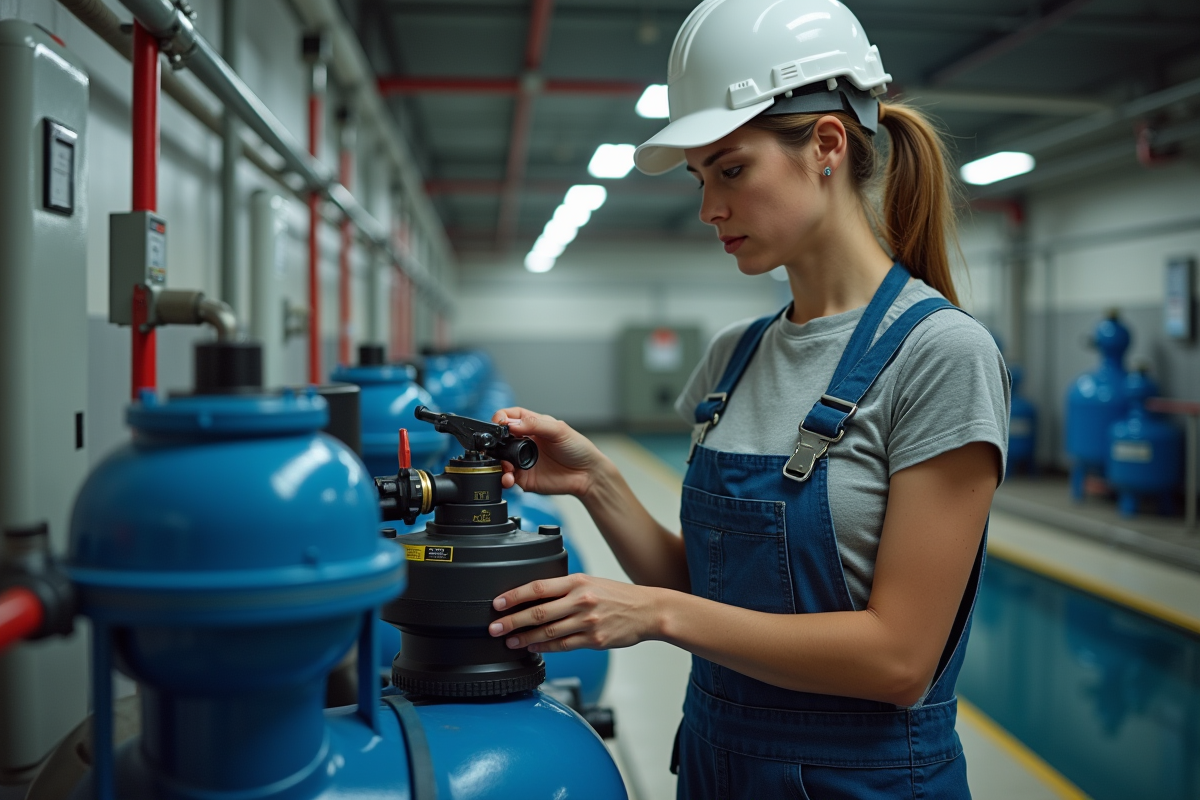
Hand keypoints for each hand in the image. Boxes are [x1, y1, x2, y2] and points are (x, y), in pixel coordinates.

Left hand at [488, 574, 662, 652]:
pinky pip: (563, 646)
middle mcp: (581, 600)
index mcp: (578, 582)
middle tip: (494, 628)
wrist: (648, 610)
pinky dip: (545, 649)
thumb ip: (566, 588)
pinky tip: (533, 649)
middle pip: (538, 612)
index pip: (538, 587)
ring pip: (548, 632)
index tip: (497, 603)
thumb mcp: (591, 582)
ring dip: (524, 638)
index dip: (514, 596)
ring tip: (509, 641)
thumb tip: (535, 597)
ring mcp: (587, 622)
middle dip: (511, 621)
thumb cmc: (618, 595)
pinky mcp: (594, 641)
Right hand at [491, 407, 609, 497]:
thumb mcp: (559, 430)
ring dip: (497, 462)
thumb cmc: (578, 449)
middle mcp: (524, 442)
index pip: (510, 417)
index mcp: (532, 426)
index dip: (501, 418)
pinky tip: (510, 478)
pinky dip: (503, 478)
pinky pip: (507, 478)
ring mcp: (522, 460)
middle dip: (495, 442)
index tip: (499, 422)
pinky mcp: (524, 478)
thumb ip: (535, 424)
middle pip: (500, 438)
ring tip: (507, 466)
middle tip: (498, 446)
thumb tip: (512, 423)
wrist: (587, 475)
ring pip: (500, 459)